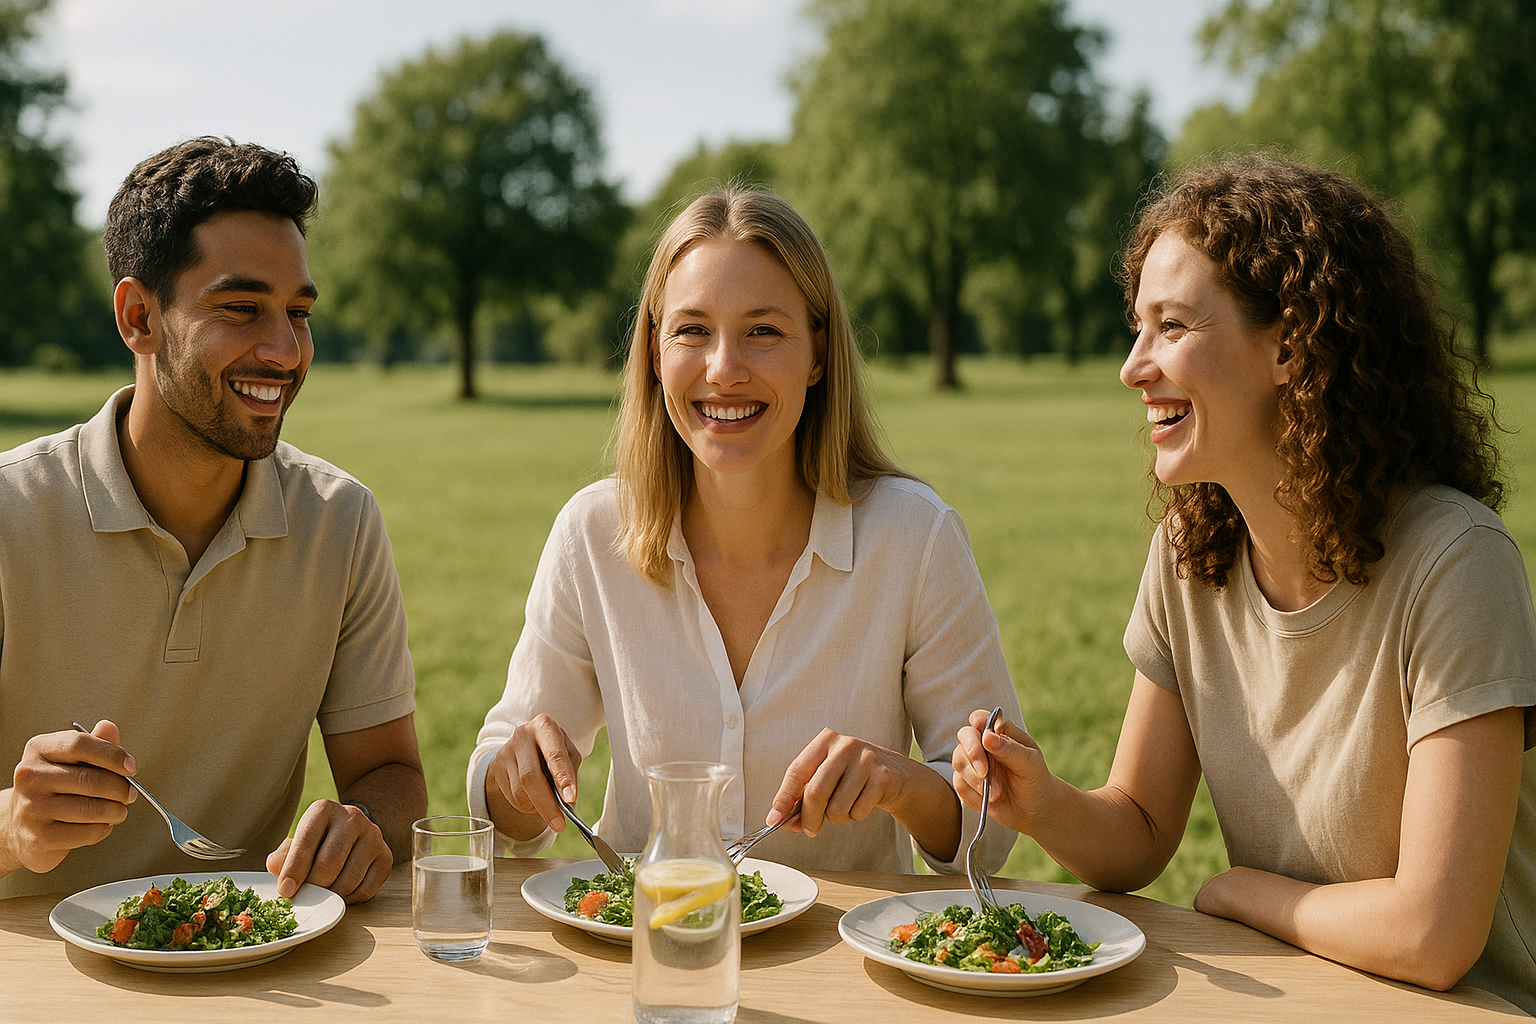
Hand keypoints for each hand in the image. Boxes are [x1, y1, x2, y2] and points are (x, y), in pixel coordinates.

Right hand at [0, 720, 136, 876]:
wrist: (20, 826)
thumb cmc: (55, 787)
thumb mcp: (72, 759)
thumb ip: (95, 743)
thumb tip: (109, 728)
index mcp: (39, 749)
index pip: (80, 744)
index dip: (113, 755)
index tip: (132, 767)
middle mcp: (29, 776)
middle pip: (91, 780)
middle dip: (121, 789)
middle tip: (130, 793)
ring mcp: (31, 808)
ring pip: (92, 809)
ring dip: (116, 811)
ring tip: (118, 810)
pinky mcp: (38, 837)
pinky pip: (87, 832)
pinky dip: (103, 829)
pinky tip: (100, 824)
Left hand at [266, 800, 390, 902]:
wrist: (352, 830)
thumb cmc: (318, 841)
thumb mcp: (298, 841)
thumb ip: (284, 855)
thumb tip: (276, 868)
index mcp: (324, 810)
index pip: (306, 842)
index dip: (294, 870)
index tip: (286, 891)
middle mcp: (352, 818)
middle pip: (329, 863)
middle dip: (313, 886)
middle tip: (305, 895)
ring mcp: (373, 836)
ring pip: (348, 880)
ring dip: (331, 896)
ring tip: (323, 894)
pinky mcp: (385, 857)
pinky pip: (366, 889)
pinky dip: (350, 899)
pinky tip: (341, 892)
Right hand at [485, 714, 582, 836]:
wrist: (527, 745)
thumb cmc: (554, 750)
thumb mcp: (569, 754)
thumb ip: (570, 774)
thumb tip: (566, 802)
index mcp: (544, 726)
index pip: (554, 755)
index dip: (563, 778)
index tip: (570, 799)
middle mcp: (521, 735)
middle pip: (530, 777)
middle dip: (547, 805)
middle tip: (560, 824)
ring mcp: (505, 751)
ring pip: (520, 791)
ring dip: (538, 808)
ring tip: (550, 809)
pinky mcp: (496, 767)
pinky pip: (512, 797)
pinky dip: (527, 806)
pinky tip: (535, 801)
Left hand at [767, 728, 933, 838]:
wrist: (896, 775)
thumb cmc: (853, 777)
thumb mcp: (827, 778)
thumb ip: (803, 796)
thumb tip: (781, 821)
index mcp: (825, 741)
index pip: (797, 771)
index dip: (783, 798)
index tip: (774, 820)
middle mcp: (845, 746)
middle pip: (816, 792)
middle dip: (809, 818)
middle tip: (810, 830)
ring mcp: (866, 759)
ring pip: (837, 807)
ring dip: (837, 818)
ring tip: (846, 806)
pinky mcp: (882, 777)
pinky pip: (858, 811)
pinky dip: (856, 816)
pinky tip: (863, 802)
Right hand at [951, 708, 1053, 833]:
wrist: (1032, 810)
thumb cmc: (1034, 779)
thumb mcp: (1030, 764)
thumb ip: (1010, 749)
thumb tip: (987, 737)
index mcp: (999, 732)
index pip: (980, 718)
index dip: (978, 724)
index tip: (986, 740)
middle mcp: (982, 744)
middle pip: (964, 737)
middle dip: (973, 756)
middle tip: (985, 774)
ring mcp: (971, 763)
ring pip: (959, 762)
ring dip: (976, 781)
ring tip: (997, 794)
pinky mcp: (965, 782)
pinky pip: (959, 785)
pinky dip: (974, 795)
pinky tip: (988, 801)